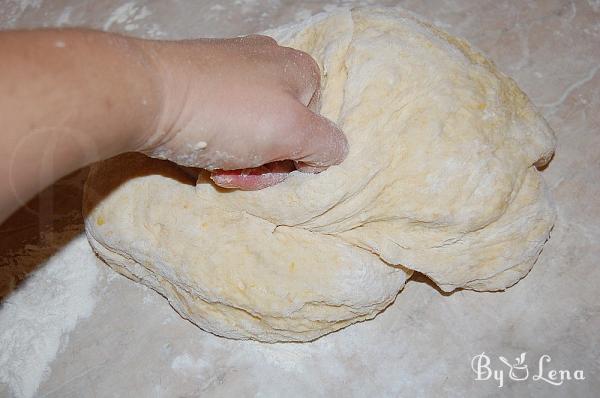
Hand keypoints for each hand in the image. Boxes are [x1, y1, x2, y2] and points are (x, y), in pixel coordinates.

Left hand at [139, 35, 347, 188]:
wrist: (145, 94)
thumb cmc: (224, 113)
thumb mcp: (290, 131)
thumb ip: (325, 143)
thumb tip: (334, 152)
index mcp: (300, 71)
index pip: (317, 129)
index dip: (296, 159)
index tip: (268, 171)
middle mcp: (269, 65)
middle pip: (282, 133)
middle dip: (263, 165)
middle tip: (236, 174)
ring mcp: (231, 71)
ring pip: (251, 134)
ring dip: (239, 160)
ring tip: (215, 167)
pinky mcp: (200, 82)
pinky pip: (222, 124)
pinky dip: (217, 146)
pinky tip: (201, 154)